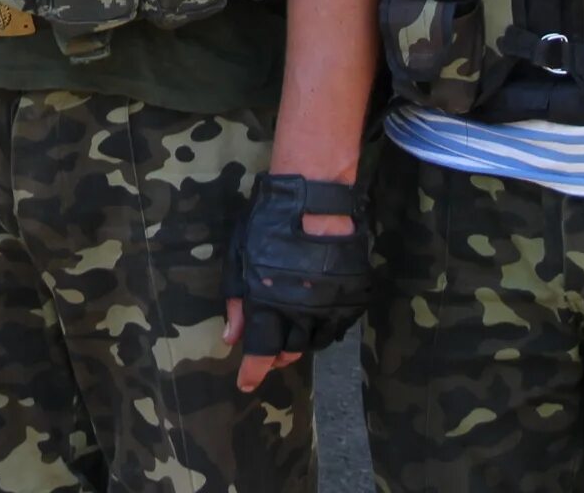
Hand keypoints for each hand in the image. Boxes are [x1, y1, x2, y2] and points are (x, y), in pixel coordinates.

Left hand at [221, 174, 375, 391]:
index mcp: (269, 303)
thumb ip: (236, 300)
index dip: (253, 372)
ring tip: (292, 329)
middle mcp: (301, 312)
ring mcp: (330, 306)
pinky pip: (338, 326)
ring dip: (300, 341)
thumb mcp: (241, 258)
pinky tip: (315, 315)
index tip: (247, 384)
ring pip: (315, 342)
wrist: (316, 198)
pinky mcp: (352, 298)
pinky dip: (324, 327)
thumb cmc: (268, 223)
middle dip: (276, 354)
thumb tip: (231, 337)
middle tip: (269, 346)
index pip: (261, 352)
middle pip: (290, 350)